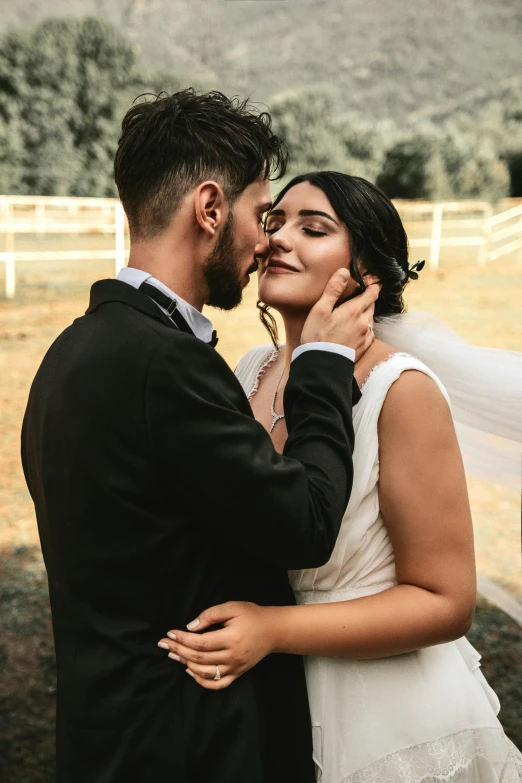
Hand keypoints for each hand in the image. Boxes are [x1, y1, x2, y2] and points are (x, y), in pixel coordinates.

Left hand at [157, 602, 276, 689]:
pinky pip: (217, 683)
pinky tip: (190, 671)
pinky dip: (201, 681)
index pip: (200, 642)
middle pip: (199, 658)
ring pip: (205, 672)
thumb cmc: (252, 616)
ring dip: (185, 664)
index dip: (182, 639)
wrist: (273, 630)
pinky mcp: (238, 674)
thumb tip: (190, 626)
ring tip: (173, 655)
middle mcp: (232, 656)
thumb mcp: (233, 607)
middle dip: (178, 651)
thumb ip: (211, 614)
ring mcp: (235, 668)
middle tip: (164, 644)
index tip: (170, 633)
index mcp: (231, 638)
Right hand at [301, 269, 379, 353]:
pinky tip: (356, 331)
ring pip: (371, 319)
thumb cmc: (318, 336)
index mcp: (354, 310)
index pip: (372, 293)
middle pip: (372, 305)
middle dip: (368, 299)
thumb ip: (333, 290)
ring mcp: (366, 336)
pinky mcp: (364, 347)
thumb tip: (344, 272)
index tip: (374, 280)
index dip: (374, 285)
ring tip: (355, 314)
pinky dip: (365, 329)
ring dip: (366, 314)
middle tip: (361, 296)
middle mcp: (364, 322)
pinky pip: (369, 334)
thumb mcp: (320, 309)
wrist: (322, 365)